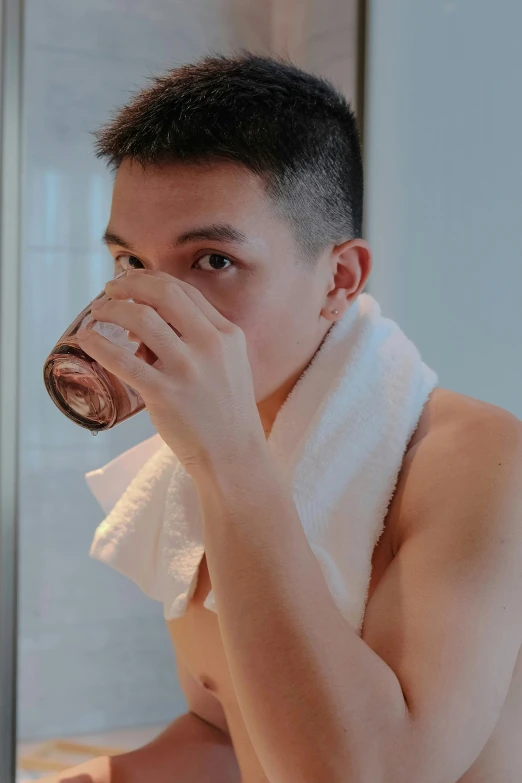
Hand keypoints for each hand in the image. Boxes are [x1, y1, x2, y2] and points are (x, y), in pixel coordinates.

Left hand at [76, 269, 265, 475]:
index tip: (133, 282)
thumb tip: (145, 325)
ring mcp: (186, 370)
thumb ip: (198, 340)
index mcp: (227, 335)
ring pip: (141, 319)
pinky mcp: (164, 394)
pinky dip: (99, 344)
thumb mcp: (227, 365)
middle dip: (130, 285)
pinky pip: (122, 360)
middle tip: (110, 289)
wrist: (233, 454)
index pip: (186, 292)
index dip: (153, 280)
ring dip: (112, 309)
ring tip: (97, 313)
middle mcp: (210, 346)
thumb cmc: (226, 411)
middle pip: (164, 295)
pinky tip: (87, 338)